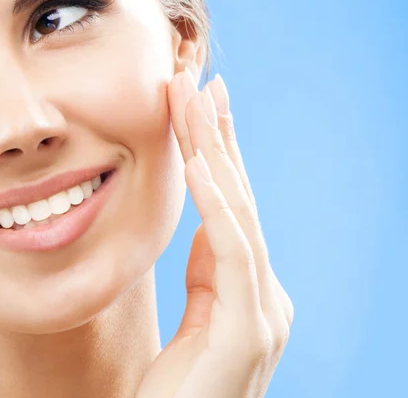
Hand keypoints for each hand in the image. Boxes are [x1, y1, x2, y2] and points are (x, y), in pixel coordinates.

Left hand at [135, 69, 293, 397]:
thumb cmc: (177, 391)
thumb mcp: (194, 318)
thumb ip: (209, 272)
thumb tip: (209, 224)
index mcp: (253, 291)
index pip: (234, 207)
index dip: (221, 154)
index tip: (205, 106)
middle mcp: (269, 296)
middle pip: (240, 199)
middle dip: (220, 137)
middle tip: (205, 81)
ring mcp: (266, 314)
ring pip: (238, 214)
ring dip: (215, 152)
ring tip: (197, 100)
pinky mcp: (252, 332)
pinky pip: (233, 252)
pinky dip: (218, 202)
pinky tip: (201, 161)